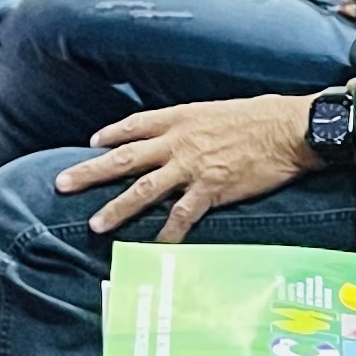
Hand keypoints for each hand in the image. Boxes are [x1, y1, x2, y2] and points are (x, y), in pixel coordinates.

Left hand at [56, 93, 316, 237]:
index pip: (137, 125)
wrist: (293, 129)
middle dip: (90, 172)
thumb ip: (201, 123)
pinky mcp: (211, 188)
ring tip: (95, 224)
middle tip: (62, 184)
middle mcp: (180, 141)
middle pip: (125, 157)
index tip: (93, 143)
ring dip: (117, 208)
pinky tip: (155, 245)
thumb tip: (194, 133)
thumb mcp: (224, 109)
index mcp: (183, 117)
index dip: (112, 134)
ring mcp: (193, 166)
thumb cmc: (266, 116)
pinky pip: (181, 214)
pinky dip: (167, 232)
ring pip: (143, 189)